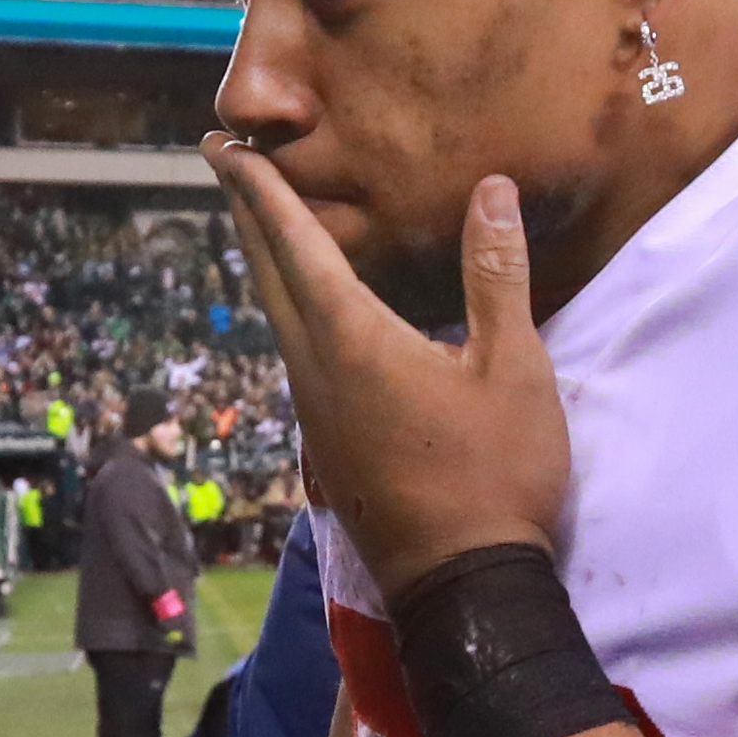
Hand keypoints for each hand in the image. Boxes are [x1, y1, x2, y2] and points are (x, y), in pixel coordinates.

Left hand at [207, 146, 568, 591]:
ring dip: (266, 266)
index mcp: (353, 342)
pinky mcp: (329, 449)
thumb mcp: (513, 368)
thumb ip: (495, 276)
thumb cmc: (496, 475)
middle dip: (246, 217)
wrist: (465, 589)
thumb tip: (491, 189)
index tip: (225, 147)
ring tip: (262, 226)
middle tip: (223, 164)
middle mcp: (316, 374)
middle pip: (268, 279)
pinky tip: (307, 318)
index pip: (295, 246)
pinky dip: (290, 315)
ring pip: (277, 323)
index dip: (260, 192)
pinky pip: (297, 361)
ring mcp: (316, 418)